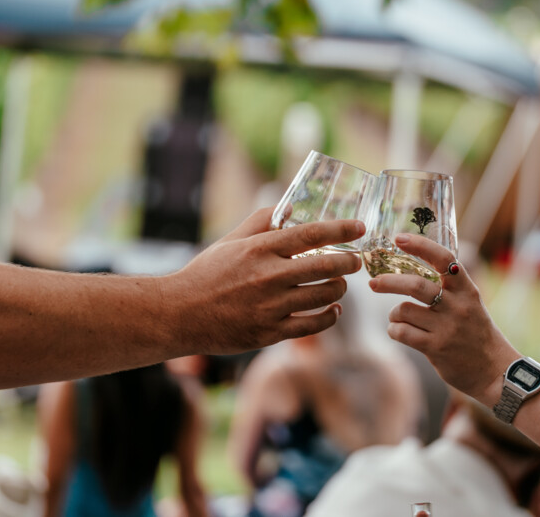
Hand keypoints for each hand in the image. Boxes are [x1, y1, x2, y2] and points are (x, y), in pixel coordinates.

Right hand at [167, 208, 363, 354]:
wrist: (179, 314)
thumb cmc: (206, 274)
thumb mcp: (230, 240)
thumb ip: (261, 221)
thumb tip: (291, 206)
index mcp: (259, 249)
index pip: (310, 234)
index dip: (340, 229)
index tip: (359, 227)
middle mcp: (268, 276)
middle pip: (325, 265)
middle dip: (348, 262)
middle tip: (354, 261)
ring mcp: (270, 307)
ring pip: (323, 296)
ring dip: (339, 289)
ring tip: (338, 285)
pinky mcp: (270, 333)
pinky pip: (313, 325)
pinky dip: (330, 316)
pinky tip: (333, 309)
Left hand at [368, 233, 519, 402]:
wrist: (494, 371)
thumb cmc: (475, 333)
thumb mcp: (470, 303)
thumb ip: (449, 286)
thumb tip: (414, 265)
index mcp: (467, 289)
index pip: (444, 259)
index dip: (420, 246)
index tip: (399, 238)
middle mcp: (458, 306)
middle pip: (415, 285)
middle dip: (388, 282)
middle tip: (373, 283)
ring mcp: (447, 328)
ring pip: (403, 310)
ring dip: (394, 314)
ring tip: (398, 318)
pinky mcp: (436, 348)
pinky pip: (402, 332)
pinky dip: (394, 330)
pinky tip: (399, 332)